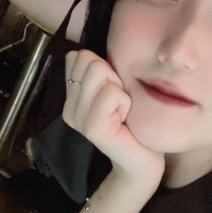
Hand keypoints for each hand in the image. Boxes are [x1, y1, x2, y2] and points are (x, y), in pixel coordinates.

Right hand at [63, 49, 164, 187]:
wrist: (142, 161)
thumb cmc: (133, 124)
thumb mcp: (114, 90)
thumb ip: (98, 72)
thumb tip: (82, 52)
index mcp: (70, 98)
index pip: (78, 56)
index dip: (105, 69)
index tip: (113, 94)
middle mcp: (69, 109)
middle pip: (89, 60)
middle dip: (113, 77)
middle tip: (119, 104)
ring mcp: (78, 120)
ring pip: (100, 72)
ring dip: (120, 90)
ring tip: (122, 112)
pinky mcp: (92, 128)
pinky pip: (110, 93)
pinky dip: (125, 101)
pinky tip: (124, 119)